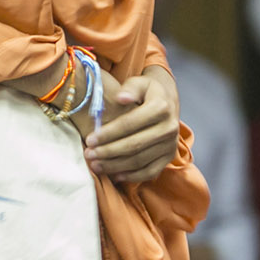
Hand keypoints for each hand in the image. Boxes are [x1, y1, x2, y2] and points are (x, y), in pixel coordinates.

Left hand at [82, 64, 180, 183]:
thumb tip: (121, 98)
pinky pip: (150, 172)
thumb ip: (130, 88)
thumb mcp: (139, 82)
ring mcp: (170, 144)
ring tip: (95, 165)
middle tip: (88, 154)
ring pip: (140, 160)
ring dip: (115, 166)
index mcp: (161, 107)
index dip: (108, 133)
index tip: (89, 139)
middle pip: (134, 145)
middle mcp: (169, 127)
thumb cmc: (146, 92)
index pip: (130, 123)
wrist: (167, 101)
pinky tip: (114, 175)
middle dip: (108, 152)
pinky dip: (131, 176)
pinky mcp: (169, 157)